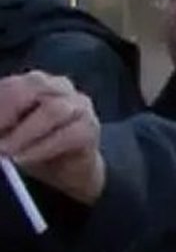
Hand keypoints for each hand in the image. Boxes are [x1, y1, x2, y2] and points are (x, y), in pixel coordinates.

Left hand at [0, 71, 104, 203]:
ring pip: (55, 110)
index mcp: (32, 83)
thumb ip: (2, 126)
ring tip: (6, 153)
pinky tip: (25, 159)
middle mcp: (58, 87)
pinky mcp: (90, 128)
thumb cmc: (32, 145)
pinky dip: (43, 148)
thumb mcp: (8, 132)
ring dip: (25, 134)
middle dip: (9, 111)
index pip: (13, 84)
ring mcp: (79, 105)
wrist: (68, 168)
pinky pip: (70, 135)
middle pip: (36, 85)